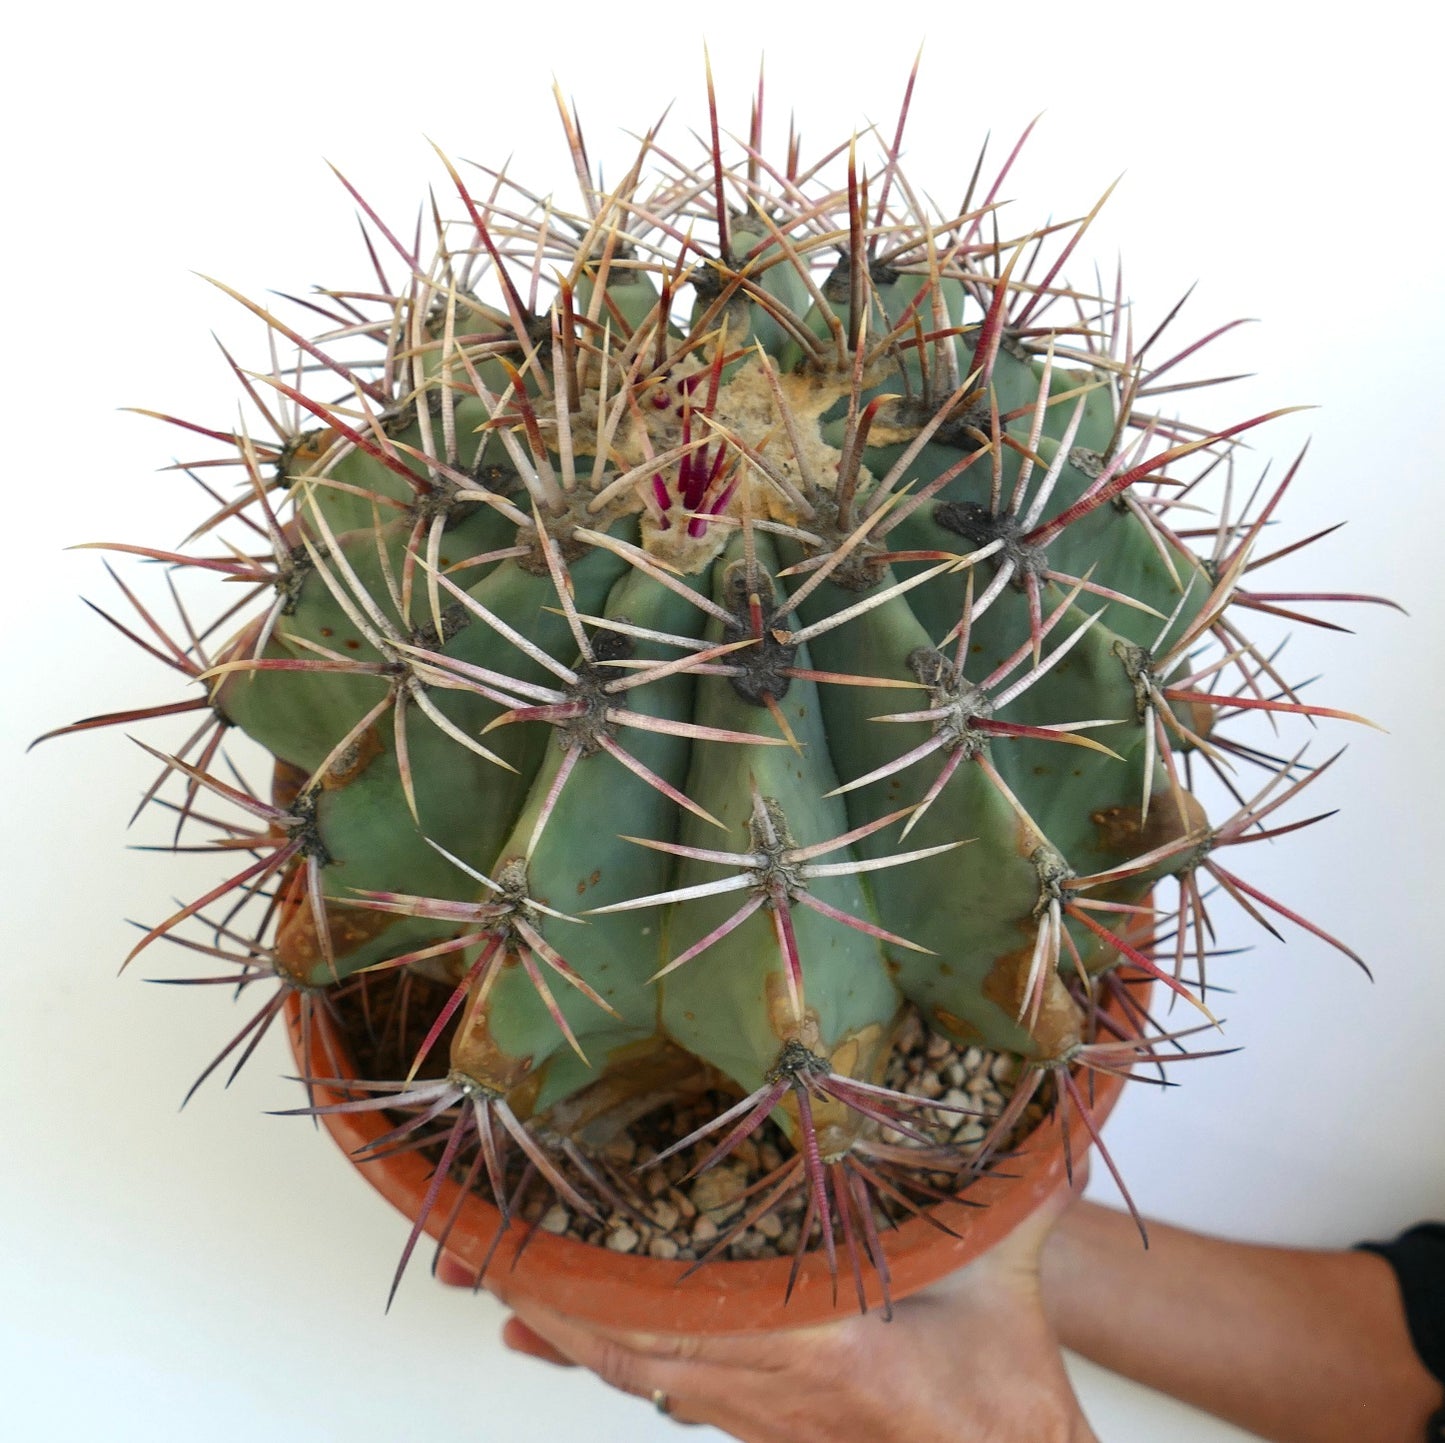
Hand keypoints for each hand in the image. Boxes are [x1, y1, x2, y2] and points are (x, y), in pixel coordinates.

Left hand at [438, 1176, 1095, 1442]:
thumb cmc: (1000, 1364)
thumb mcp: (1008, 1246)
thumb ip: (1014, 1167)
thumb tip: (1027, 1072)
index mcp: (813, 1341)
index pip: (668, 1307)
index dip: (579, 1279)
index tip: (511, 1235)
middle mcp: (754, 1380)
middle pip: (614, 1334)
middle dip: (531, 1283)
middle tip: (456, 1236)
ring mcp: (738, 1403)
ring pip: (618, 1359)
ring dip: (543, 1312)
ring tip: (470, 1267)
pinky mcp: (739, 1408)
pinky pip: (642, 1377)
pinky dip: (580, 1346)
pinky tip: (530, 1330)